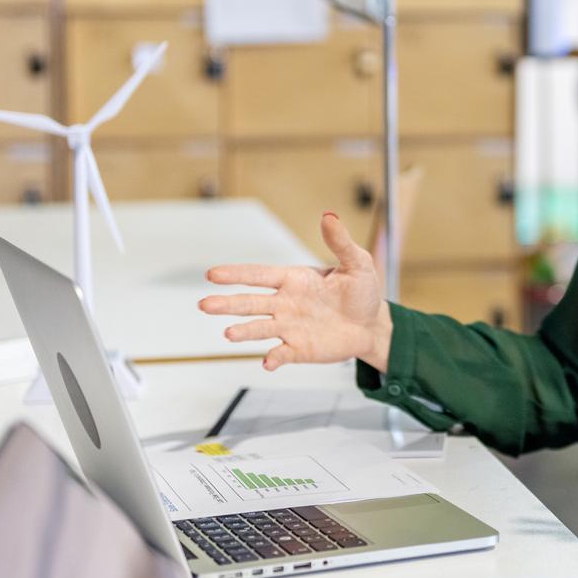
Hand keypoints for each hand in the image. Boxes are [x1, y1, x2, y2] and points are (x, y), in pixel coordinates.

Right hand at [199, 212, 392, 372]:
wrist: (372, 325)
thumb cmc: (362, 292)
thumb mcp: (357, 263)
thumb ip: (340, 243)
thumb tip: (329, 216)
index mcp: (294, 280)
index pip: (259, 275)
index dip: (236, 274)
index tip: (212, 274)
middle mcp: (285, 303)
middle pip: (251, 303)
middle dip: (227, 304)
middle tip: (204, 304)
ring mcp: (290, 327)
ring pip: (260, 328)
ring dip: (245, 331)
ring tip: (229, 333)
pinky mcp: (299, 348)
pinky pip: (282, 354)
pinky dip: (274, 358)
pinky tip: (268, 362)